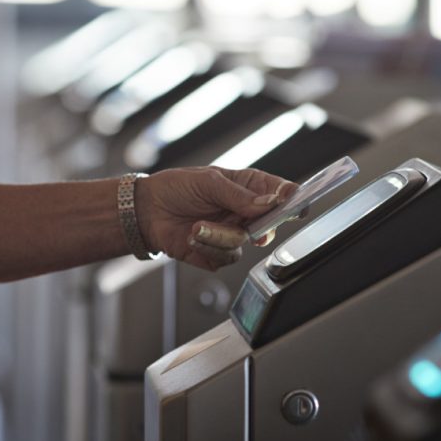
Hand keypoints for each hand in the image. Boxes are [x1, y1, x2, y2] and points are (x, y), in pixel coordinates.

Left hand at [136, 166, 297, 270]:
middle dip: (255, 226)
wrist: (147, 211)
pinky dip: (206, 248)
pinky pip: (224, 259)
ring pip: (243, 245)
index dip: (290, 199)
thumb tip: (267, 203)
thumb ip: (238, 195)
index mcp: (248, 188)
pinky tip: (191, 237)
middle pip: (269, 225)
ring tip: (196, 226)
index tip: (293, 202)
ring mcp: (233, 234)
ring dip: (218, 236)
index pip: (280, 193)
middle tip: (244, 221)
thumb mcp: (208, 181)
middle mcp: (244, 213)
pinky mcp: (218, 253)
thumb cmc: (175, 188)